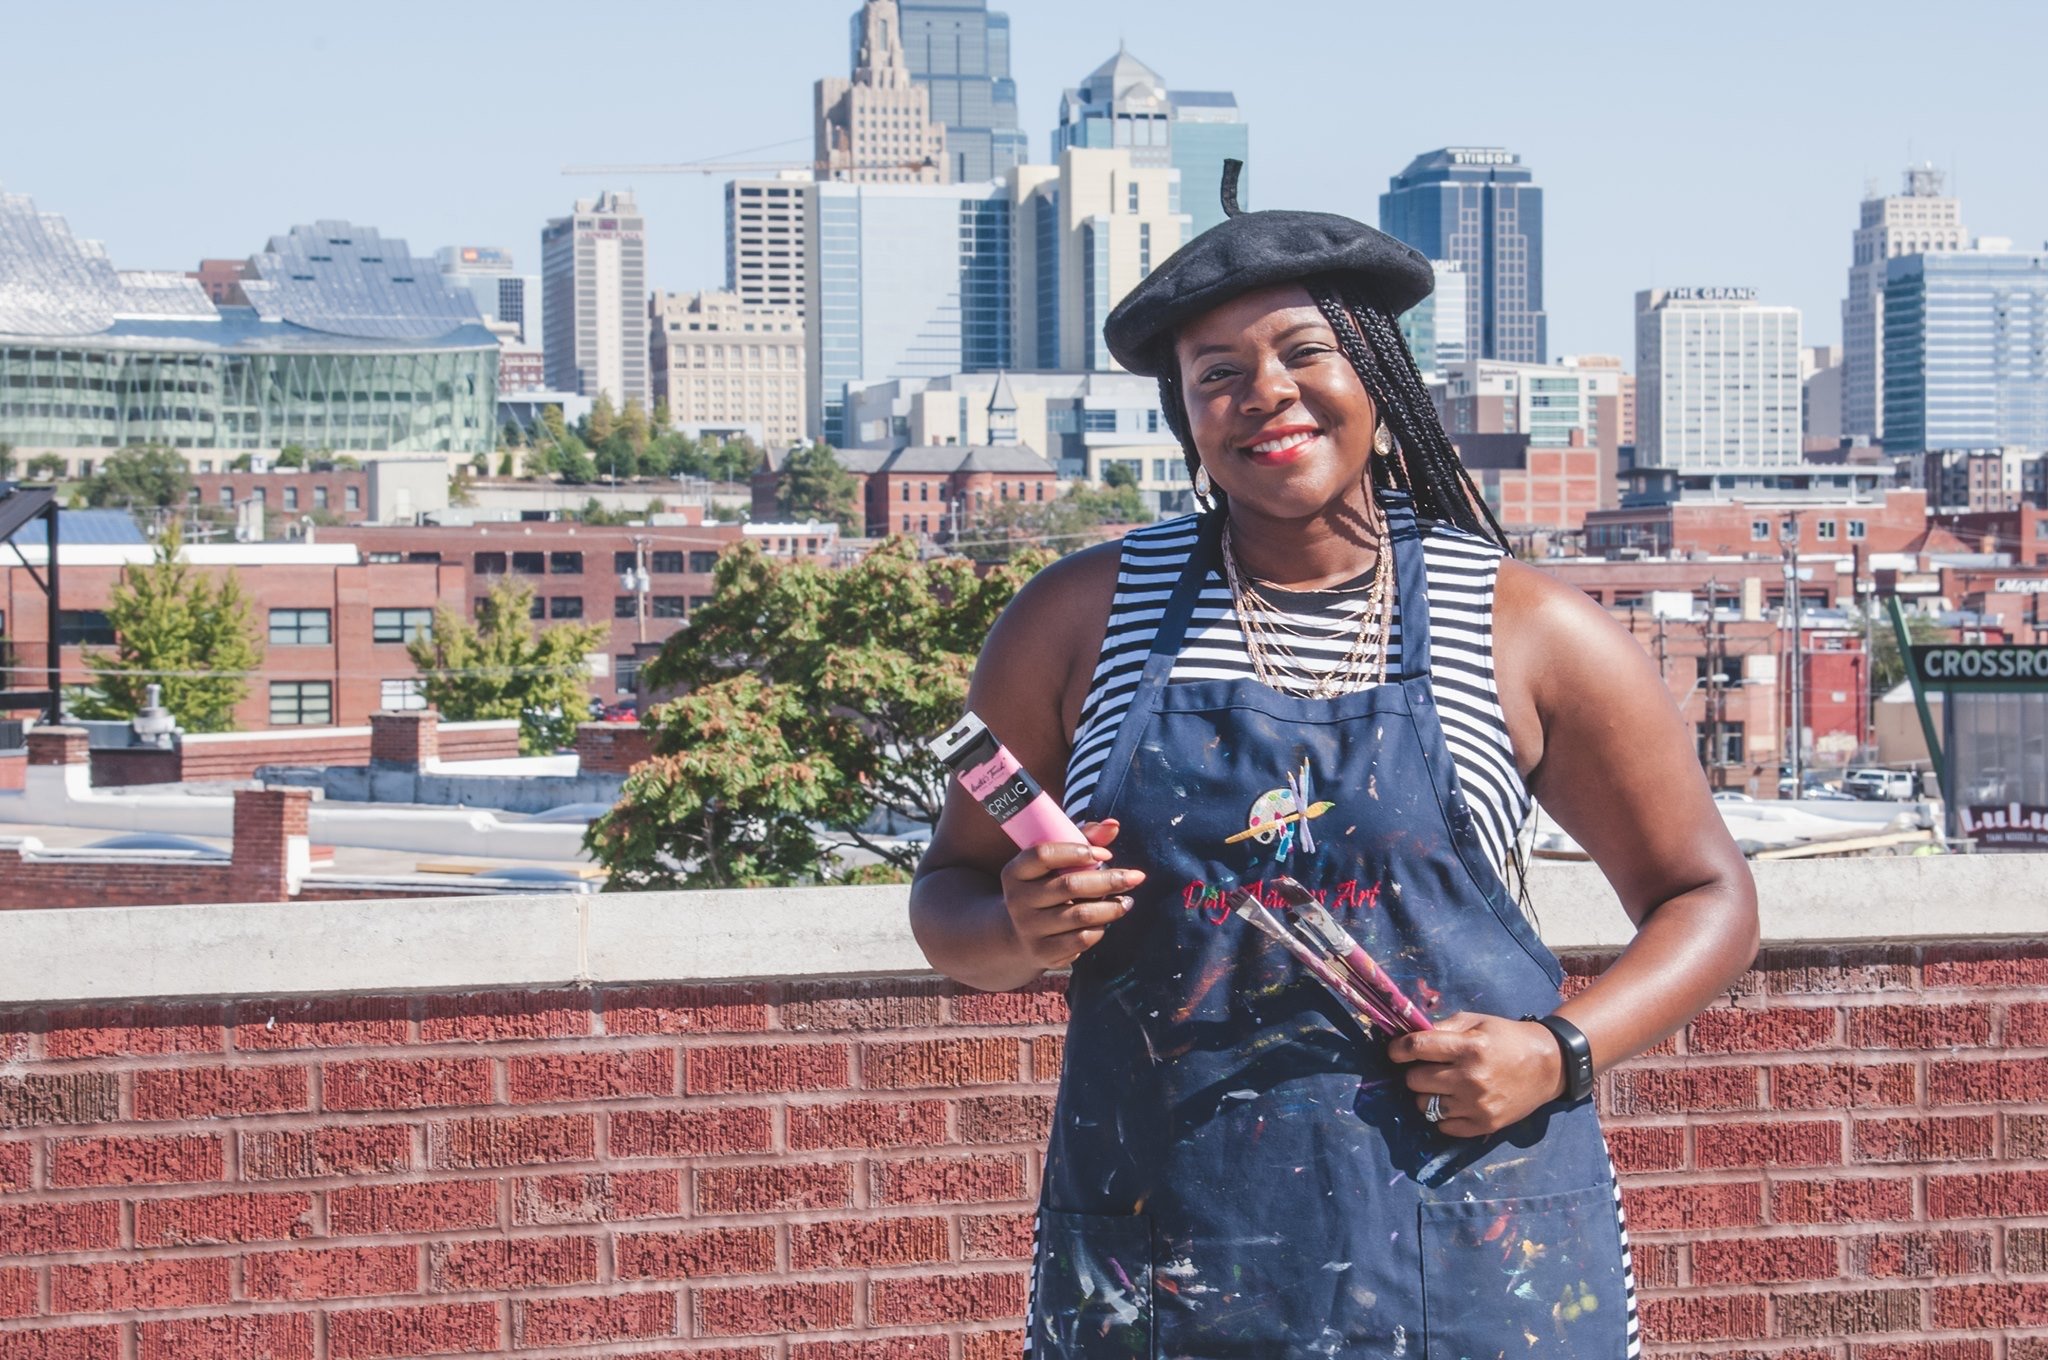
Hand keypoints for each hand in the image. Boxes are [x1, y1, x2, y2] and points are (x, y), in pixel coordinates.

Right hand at [998, 819, 1142, 969]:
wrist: (1021, 934)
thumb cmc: (1048, 886)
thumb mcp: (1057, 862)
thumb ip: (1084, 839)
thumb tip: (1113, 825)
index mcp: (1016, 871)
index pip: (1043, 855)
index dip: (1077, 851)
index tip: (1106, 854)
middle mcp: (1017, 900)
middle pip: (1069, 886)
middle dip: (1109, 880)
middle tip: (1136, 877)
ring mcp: (1028, 928)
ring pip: (1081, 915)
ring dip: (1111, 907)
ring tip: (1127, 901)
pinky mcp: (1043, 952)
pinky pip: (1082, 939)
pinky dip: (1100, 929)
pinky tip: (1105, 921)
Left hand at [1387, 1013, 1564, 1137]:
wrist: (1548, 1065)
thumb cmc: (1507, 1038)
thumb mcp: (1477, 1022)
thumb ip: (1443, 1027)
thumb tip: (1409, 1034)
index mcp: (1469, 1048)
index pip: (1417, 1048)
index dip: (1398, 1049)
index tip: (1395, 1051)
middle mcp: (1471, 1078)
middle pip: (1416, 1080)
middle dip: (1416, 1071)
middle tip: (1428, 1067)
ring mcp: (1477, 1105)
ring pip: (1424, 1105)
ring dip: (1427, 1094)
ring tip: (1442, 1086)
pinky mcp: (1484, 1125)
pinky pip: (1443, 1126)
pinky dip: (1443, 1115)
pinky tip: (1454, 1102)